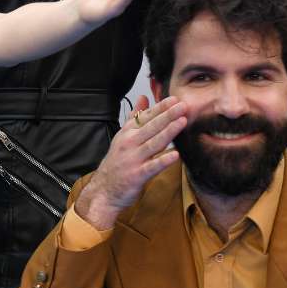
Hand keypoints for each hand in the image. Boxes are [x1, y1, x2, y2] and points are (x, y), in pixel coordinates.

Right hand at [74, 96, 186, 229]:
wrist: (104, 189)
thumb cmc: (117, 162)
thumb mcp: (123, 136)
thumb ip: (135, 117)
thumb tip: (143, 98)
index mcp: (127, 133)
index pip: (146, 117)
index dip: (160, 107)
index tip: (174, 99)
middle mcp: (129, 143)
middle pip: (151, 127)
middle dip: (168, 115)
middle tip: (183, 106)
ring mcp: (133, 159)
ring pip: (153, 143)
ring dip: (168, 132)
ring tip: (182, 122)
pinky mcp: (137, 175)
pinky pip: (152, 166)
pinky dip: (163, 160)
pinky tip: (175, 155)